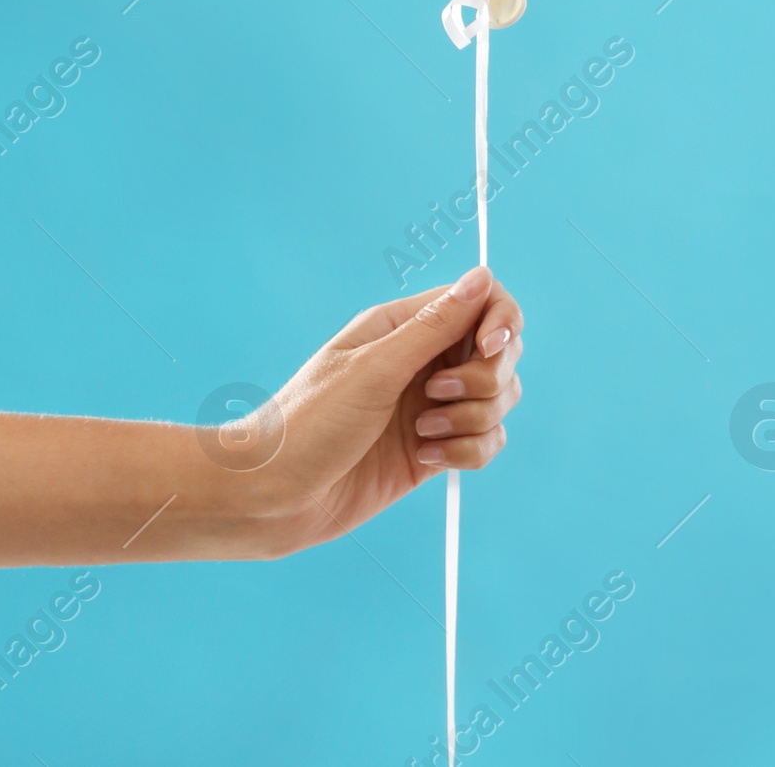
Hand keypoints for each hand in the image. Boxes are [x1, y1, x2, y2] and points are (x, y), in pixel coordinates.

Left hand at [232, 265, 523, 558]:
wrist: (274, 497)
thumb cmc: (308, 423)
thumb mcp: (372, 370)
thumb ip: (433, 327)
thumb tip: (481, 277)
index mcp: (405, 326)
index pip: (481, 302)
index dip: (500, 321)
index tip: (489, 349)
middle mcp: (424, 362)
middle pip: (500, 353)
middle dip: (485, 379)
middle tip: (434, 397)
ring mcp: (432, 408)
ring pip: (498, 400)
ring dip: (472, 420)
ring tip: (422, 432)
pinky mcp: (434, 450)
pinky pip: (485, 442)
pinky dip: (467, 453)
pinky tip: (426, 460)